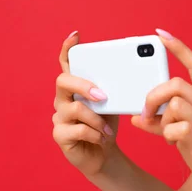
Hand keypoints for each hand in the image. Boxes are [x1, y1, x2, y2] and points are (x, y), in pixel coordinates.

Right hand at [52, 31, 120, 177]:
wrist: (105, 155)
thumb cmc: (107, 125)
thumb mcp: (114, 104)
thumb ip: (115, 90)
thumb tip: (132, 75)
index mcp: (76, 88)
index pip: (67, 63)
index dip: (68, 48)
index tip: (75, 35)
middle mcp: (63, 99)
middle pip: (63, 81)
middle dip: (84, 86)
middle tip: (103, 96)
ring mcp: (59, 117)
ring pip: (75, 109)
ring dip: (97, 119)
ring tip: (108, 129)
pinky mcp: (60, 135)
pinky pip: (78, 130)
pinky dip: (95, 135)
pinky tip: (102, 139)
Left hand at [131, 29, 191, 190]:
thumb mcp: (184, 131)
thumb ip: (161, 121)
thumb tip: (136, 116)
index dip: (178, 47)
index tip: (160, 34)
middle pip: (176, 83)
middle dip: (154, 95)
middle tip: (146, 111)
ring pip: (174, 104)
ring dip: (161, 119)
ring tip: (164, 131)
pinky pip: (174, 128)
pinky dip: (166, 135)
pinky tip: (173, 144)